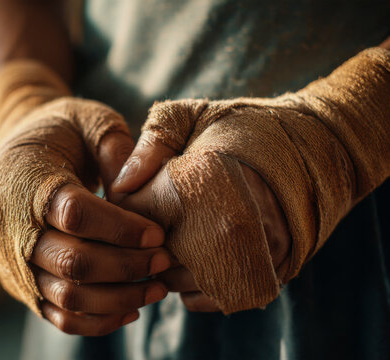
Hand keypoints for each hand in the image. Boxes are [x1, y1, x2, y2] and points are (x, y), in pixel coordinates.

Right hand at [31, 134, 169, 335]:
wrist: (15, 149)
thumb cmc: (61, 132)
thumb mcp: (89, 122)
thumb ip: (115, 149)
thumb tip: (139, 193)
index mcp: (29, 182)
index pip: (76, 214)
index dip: (122, 228)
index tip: (158, 232)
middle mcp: (13, 227)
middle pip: (73, 262)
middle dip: (127, 266)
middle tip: (164, 260)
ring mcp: (13, 261)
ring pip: (68, 296)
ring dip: (118, 298)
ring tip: (157, 288)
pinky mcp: (22, 283)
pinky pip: (58, 315)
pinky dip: (96, 320)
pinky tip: (129, 309)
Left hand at [111, 107, 290, 311]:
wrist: (315, 149)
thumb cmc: (247, 128)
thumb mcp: (194, 116)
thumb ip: (153, 143)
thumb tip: (119, 184)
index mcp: (201, 182)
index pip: (138, 213)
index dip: (128, 207)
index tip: (137, 196)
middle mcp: (223, 225)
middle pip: (154, 253)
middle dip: (145, 239)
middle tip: (154, 218)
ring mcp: (246, 255)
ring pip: (177, 281)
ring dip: (166, 265)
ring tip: (175, 236)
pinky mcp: (264, 274)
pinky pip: (205, 298)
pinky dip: (190, 286)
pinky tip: (194, 259)